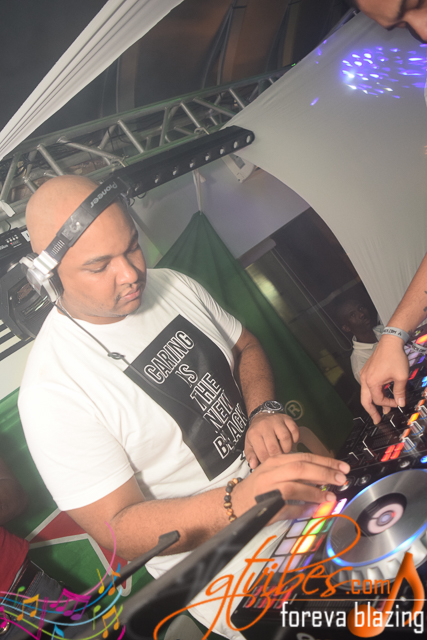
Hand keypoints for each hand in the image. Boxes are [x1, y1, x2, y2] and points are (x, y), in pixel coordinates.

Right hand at [233, 452, 349, 520]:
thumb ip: (297, 472)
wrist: (237, 502)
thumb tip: (325, 475)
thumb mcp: (276, 472)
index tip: (343, 467)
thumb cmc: (260, 487)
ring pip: (295, 486)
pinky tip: (314, 511)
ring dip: (315, 492)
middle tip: (341, 479)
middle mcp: (271, 471)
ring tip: (331, 497)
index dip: (325, 461)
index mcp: (276, 460)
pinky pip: (289, 507)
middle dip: (324, 473)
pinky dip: (303, 509)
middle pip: (301, 468)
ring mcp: (268, 489)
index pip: (304, 457)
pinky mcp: (266, 506)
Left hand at [244, 413, 298, 468]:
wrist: (261, 416)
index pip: (263, 453)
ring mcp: (276, 420)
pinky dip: (295, 438)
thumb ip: (250, 456)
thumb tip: (254, 466)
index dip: (268, 462)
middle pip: (274, 447)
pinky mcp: (287, 418)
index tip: (270, 463)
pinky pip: (294, 430)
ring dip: (287, 448)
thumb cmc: (256, 434)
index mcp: (254, 433)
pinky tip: (291, 441)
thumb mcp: (249, 444)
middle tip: (279, 459)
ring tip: (285, 451)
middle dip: (278, 456)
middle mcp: (265, 425)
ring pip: (285, 438)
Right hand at [360, 335, 408, 423]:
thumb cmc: (395, 358)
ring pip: (366, 393)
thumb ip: (400, 392)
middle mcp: (365, 379)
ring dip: (374, 401)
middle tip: (377, 420)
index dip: (389, 404)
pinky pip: (368, 385)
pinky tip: (381, 393)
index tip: (397, 403)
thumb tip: (401, 403)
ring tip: (382, 409)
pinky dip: (374, 392)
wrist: (390, 342)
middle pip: (365, 400)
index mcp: (371, 382)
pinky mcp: (367, 370)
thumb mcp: (401, 377)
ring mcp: (364, 374)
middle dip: (371, 411)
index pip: (378, 400)